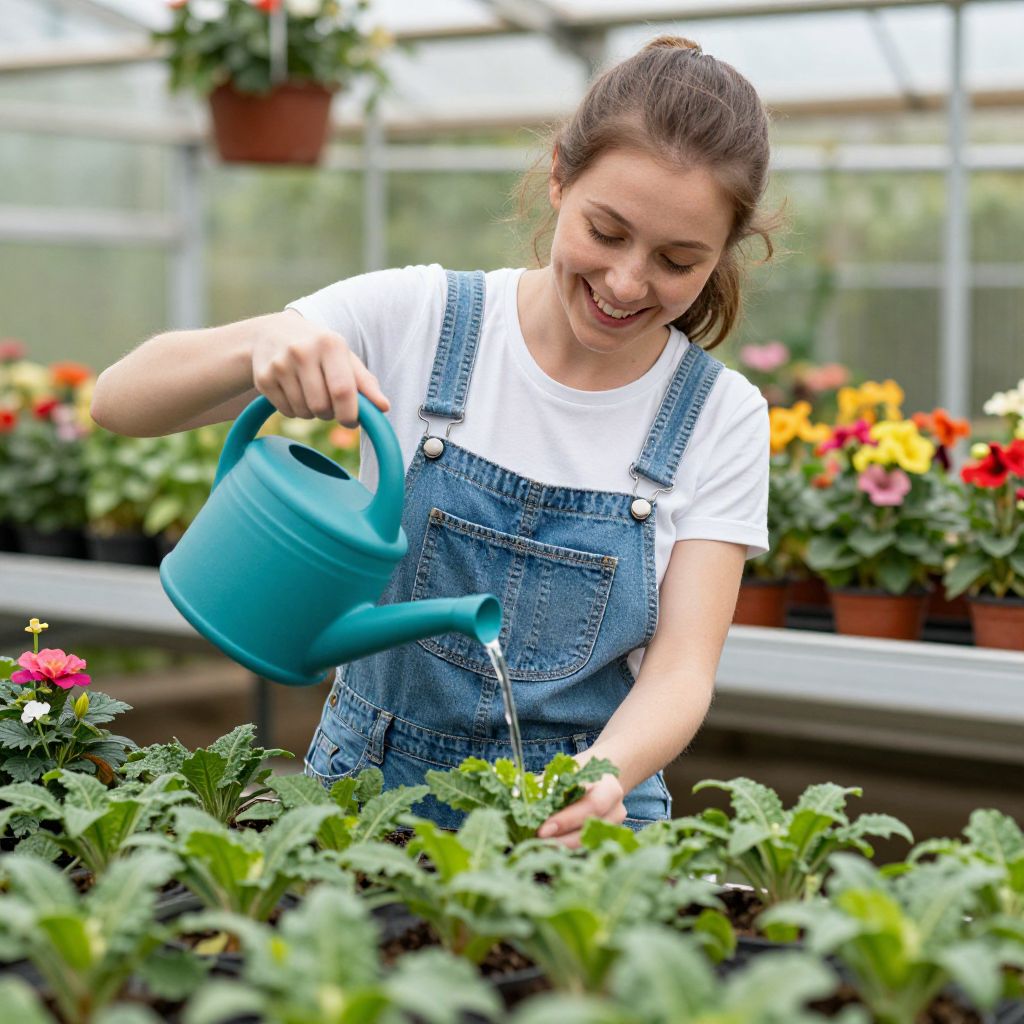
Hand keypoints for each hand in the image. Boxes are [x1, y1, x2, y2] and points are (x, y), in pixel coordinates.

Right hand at [251, 310, 389, 425]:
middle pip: (322, 406)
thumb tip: (384, 407)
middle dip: (330, 414)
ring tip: (311, 394)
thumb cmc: (319, 349)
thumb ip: (365, 382)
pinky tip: (294, 392)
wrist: (271, 333)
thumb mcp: (344, 357)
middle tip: (330, 403)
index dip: (349, 414)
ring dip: (312, 413)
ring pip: (304, 412)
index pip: (342, 391)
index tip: (351, 421)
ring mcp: (279, 364)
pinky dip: (294, 410)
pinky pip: (286, 411)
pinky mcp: (263, 378)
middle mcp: (302, 351)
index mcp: (330, 344)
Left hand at [536, 769, 625, 849]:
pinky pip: (584, 848)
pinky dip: (565, 850)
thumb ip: (544, 786)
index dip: (566, 820)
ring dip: (561, 847)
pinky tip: (547, 849)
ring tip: (537, 846)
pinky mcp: (605, 839)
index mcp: (609, 787)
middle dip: (561, 839)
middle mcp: (616, 809)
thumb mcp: (564, 772)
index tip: (542, 830)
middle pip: (589, 829)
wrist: (601, 778)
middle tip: (535, 842)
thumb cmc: (578, 773)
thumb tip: (516, 796)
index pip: (590, 805)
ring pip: (587, 843)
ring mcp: (613, 828)